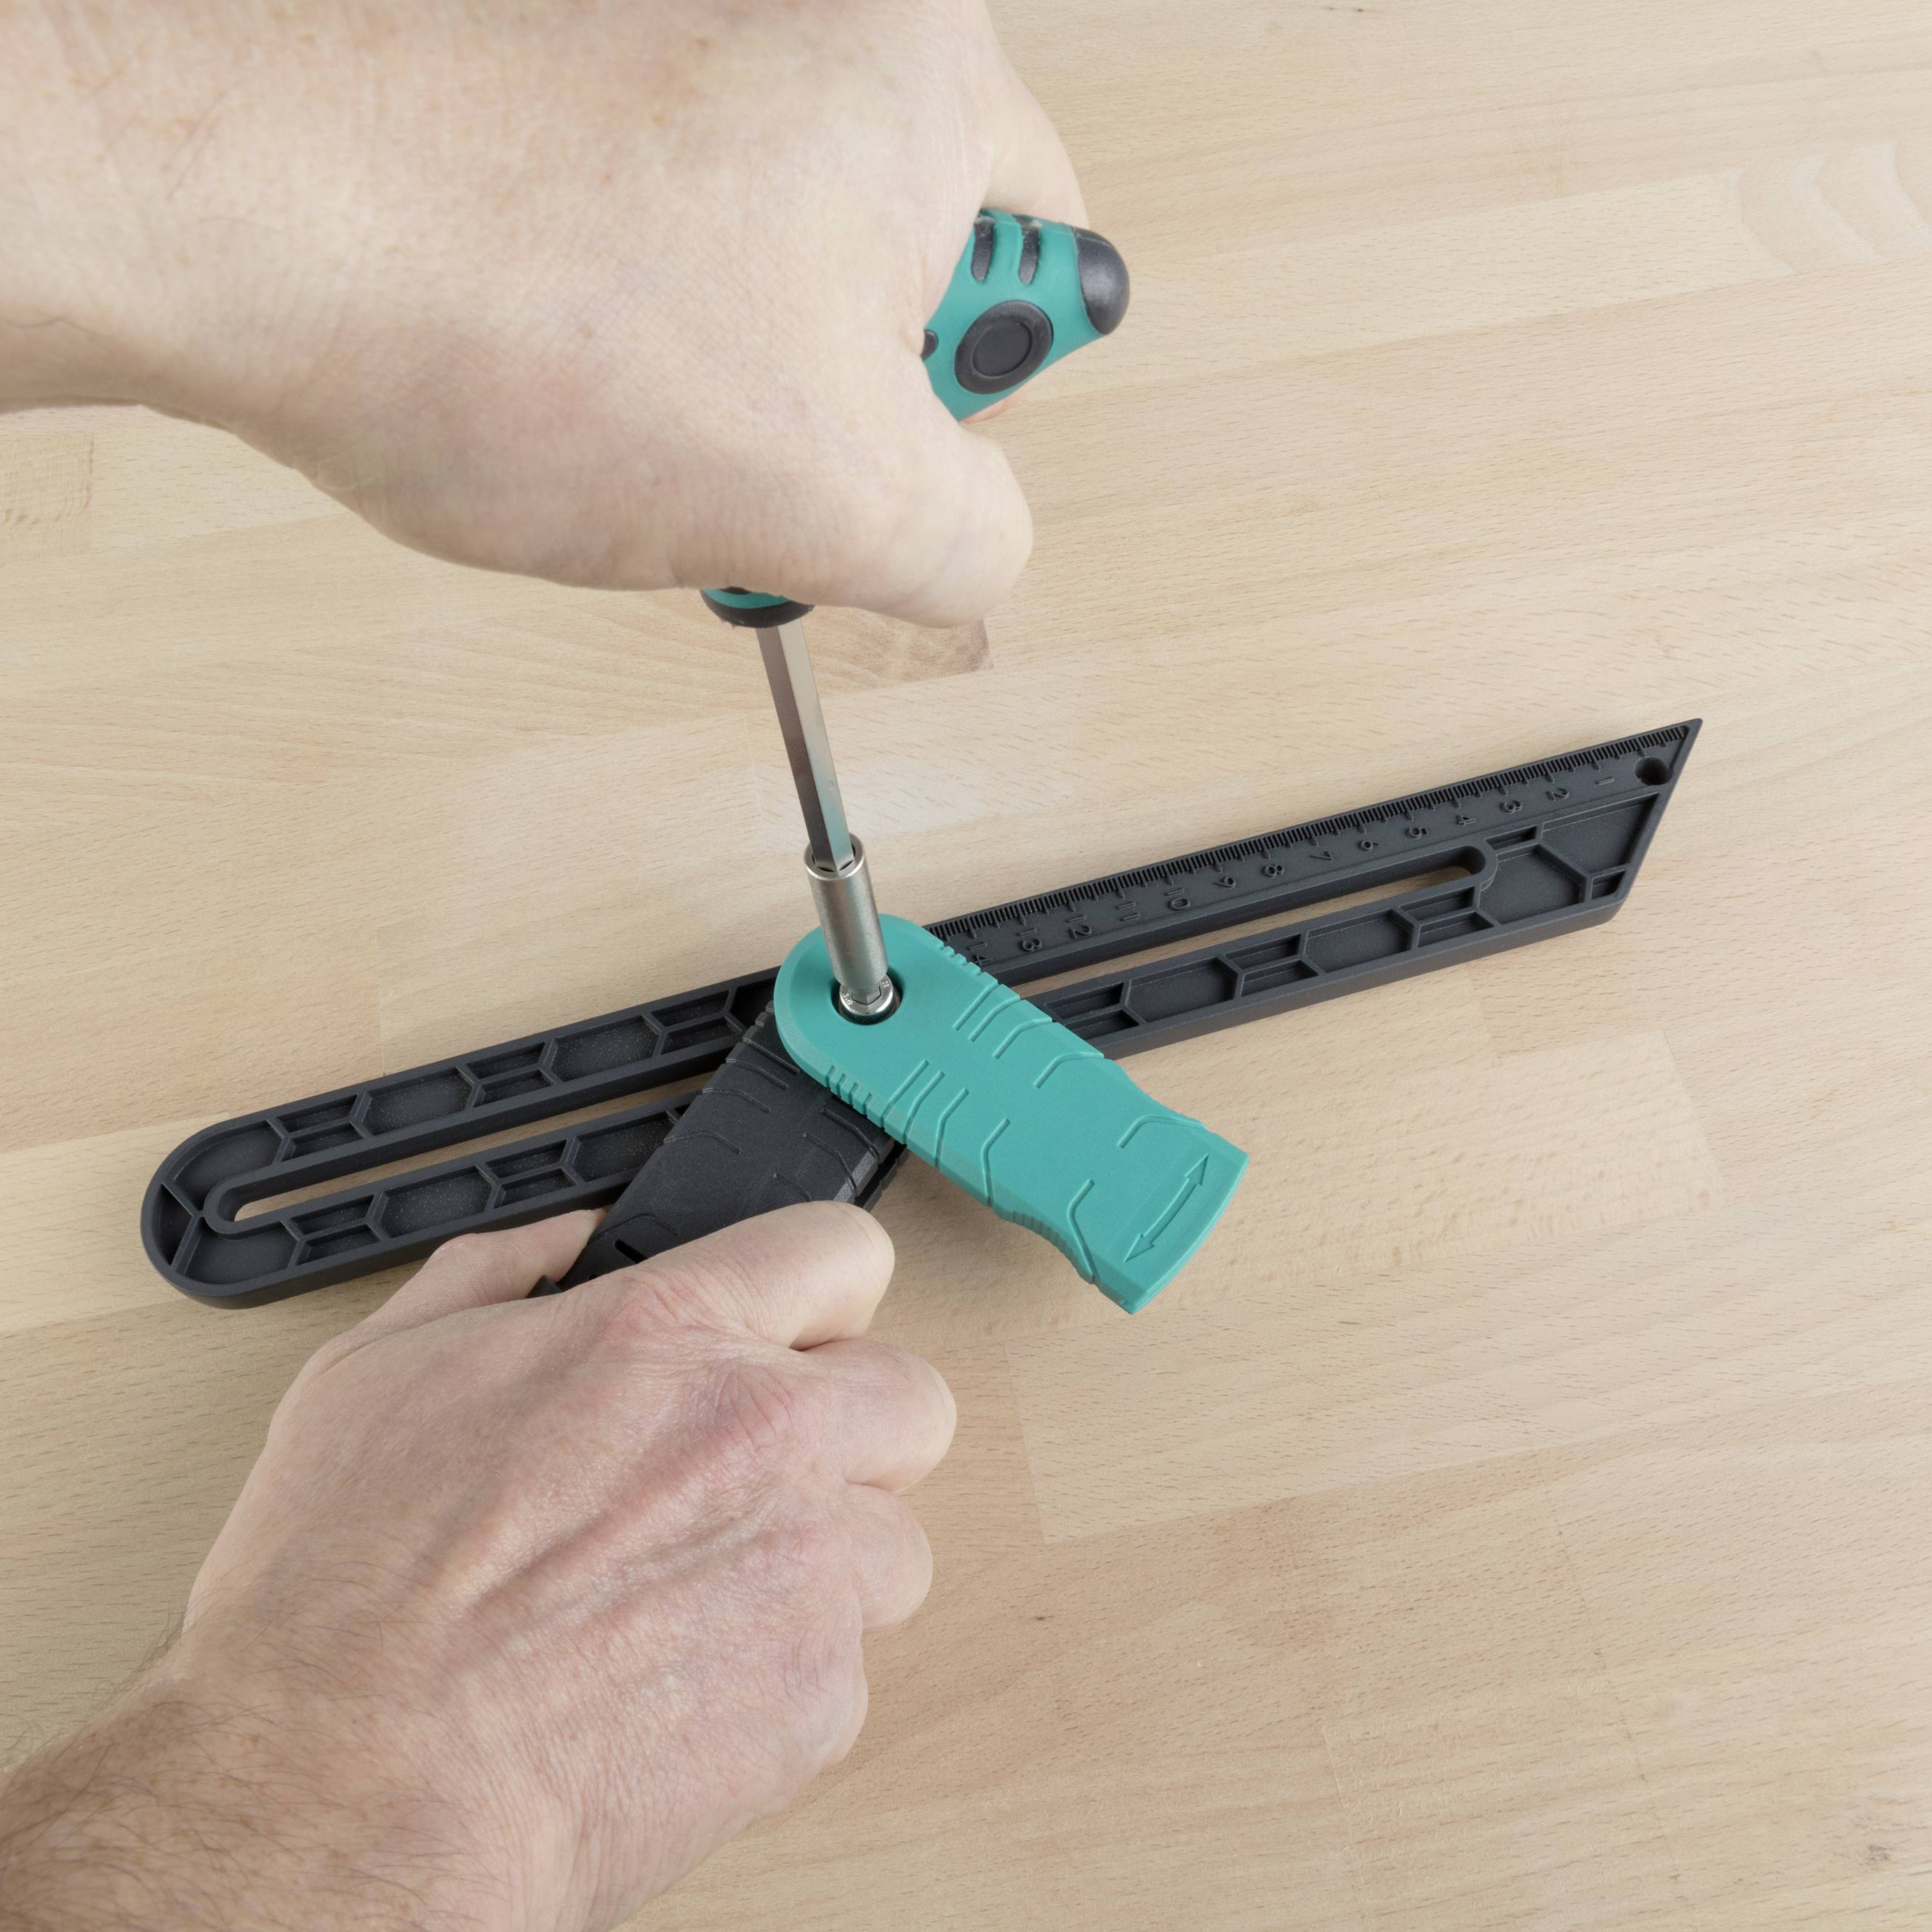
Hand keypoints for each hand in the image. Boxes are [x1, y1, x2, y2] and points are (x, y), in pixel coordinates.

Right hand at [0, 1204, 953, 1931]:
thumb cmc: (345, 1596)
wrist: (349, 1793)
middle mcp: (764, 1432)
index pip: (839, 1250)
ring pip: (891, 1542)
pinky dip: (785, 1676)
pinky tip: (680, 1685)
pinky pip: (848, 1663)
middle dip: (850, 1431)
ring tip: (700, 1600)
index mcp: (670, 1332)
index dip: (818, 1290)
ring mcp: (808, 1565)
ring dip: (822, 1565)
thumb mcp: (380, 1368)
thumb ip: (495, 1274)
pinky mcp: (821, 1694)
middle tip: (761, 1475)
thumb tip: (566, 1241)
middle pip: (910, 1396)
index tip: (798, 1327)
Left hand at [1, 0, 1084, 623]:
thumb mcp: (839, 507)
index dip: (964, 400)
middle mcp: (805, 9)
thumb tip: (975, 541)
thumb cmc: (518, 318)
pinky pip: (644, 220)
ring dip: (719, 370)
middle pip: (896, 255)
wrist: (231, 213)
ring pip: (761, 253)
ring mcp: (667, 22)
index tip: (871, 454)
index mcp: (924, 74)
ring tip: (615, 410)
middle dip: (831, 392)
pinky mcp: (549, 56)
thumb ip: (971, 540)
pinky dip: (618, 308)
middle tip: (734, 450)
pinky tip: (549, 363)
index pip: (1043, 260)